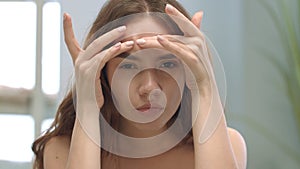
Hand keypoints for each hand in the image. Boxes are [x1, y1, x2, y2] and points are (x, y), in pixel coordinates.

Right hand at [63, 13, 133, 114]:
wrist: (88, 109)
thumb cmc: (94, 94)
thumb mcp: (93, 76)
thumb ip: (97, 64)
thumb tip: (108, 55)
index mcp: (78, 61)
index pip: (69, 41)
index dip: (67, 27)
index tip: (65, 14)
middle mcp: (78, 62)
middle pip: (94, 41)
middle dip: (110, 33)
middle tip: (123, 28)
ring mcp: (82, 66)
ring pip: (100, 47)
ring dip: (116, 41)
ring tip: (129, 38)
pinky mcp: (89, 72)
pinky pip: (103, 57)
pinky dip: (113, 51)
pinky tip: (122, 46)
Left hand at [136, 4, 221, 143]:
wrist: (207, 100)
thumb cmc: (196, 83)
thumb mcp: (190, 64)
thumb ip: (185, 50)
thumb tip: (178, 42)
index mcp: (198, 44)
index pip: (187, 25)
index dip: (177, 15)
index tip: (165, 7)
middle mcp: (201, 45)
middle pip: (176, 33)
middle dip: (156, 32)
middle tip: (138, 34)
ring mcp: (200, 54)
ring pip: (175, 42)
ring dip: (156, 41)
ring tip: (139, 42)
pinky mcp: (197, 64)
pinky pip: (182, 51)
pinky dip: (171, 45)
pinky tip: (159, 40)